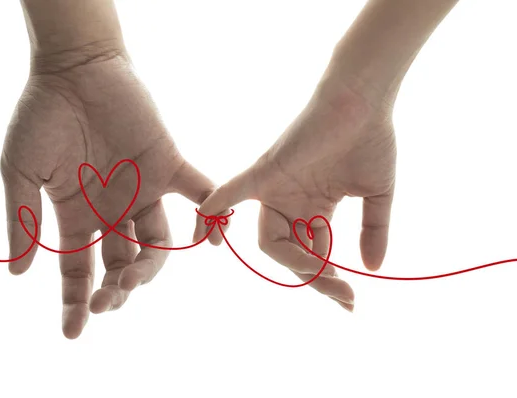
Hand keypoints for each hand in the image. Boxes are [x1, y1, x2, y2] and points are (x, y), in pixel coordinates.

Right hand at [1, 52, 215, 338]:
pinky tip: (215, 240)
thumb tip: (17, 273)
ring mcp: (143, 191)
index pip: (79, 271)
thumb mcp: (21, 172)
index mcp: (78, 216)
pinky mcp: (169, 165)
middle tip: (110, 299)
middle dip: (116, 290)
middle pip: (121, 265)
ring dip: (150, 268)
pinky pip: (200, 193)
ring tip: (134, 276)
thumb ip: (23, 220)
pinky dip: (212, 216)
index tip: (75, 332)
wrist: (75, 69)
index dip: (76, 302)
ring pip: (159, 244)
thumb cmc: (42, 117)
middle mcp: (113, 211)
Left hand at [194, 75, 396, 310]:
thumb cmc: (370, 140)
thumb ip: (373, 231)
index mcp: (314, 210)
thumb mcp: (376, 196)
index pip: (313, 255)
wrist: (364, 101)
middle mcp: (291, 203)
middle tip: (342, 294)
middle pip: (289, 255)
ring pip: (270, 242)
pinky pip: (235, 192)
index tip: (349, 299)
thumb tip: (374, 270)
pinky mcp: (266, 171)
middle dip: (314, 278)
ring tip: (323, 272)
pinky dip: (218, 205)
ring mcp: (277, 190)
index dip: (328, 280)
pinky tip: (207, 223)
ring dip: (295, 263)